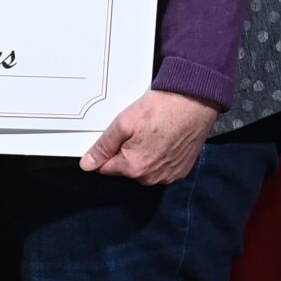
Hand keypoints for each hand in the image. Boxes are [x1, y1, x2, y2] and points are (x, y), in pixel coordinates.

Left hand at [80, 88, 221, 184]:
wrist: (193, 103)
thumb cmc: (160, 110)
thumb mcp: (123, 124)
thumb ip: (103, 147)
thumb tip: (87, 165)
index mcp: (134, 168)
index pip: (106, 168)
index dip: (107, 151)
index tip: (117, 137)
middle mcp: (152, 178)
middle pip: (126, 169)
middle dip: (126, 152)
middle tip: (136, 131)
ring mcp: (168, 176)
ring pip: (144, 169)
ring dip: (144, 155)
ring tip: (152, 133)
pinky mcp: (181, 170)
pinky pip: (162, 168)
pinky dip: (160, 156)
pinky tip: (163, 139)